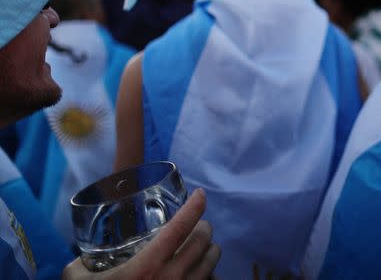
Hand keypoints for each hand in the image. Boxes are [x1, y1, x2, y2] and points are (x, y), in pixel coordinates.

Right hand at [62, 189, 220, 279]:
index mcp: (146, 267)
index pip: (180, 228)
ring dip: (210, 250)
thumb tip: (82, 256)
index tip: (200, 194)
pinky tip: (201, 273)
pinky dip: (209, 275)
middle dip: (204, 228)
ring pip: (212, 263)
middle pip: (203, 242)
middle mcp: (170, 279)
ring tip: (202, 247)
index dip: (194, 207)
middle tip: (197, 225)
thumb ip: (81, 264)